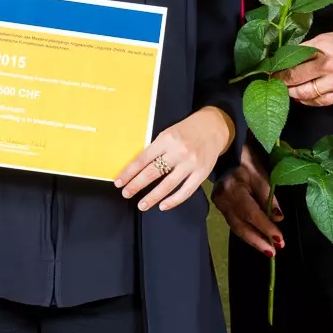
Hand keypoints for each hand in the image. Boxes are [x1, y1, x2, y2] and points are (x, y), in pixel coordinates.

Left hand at [116, 106, 232, 211]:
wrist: (213, 127)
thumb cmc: (186, 130)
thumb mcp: (168, 133)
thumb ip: (156, 149)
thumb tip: (138, 167)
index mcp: (166, 139)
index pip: (143, 159)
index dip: (129, 172)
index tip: (119, 182)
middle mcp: (178, 152)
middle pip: (153, 173)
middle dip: (137, 185)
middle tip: (126, 194)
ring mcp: (191, 164)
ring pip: (168, 185)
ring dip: (153, 197)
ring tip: (141, 205)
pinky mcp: (202, 173)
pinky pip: (186, 191)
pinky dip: (174, 200)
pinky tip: (163, 206)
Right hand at [212, 142, 283, 256]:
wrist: (227, 153)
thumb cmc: (246, 161)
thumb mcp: (261, 174)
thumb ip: (269, 197)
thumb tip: (278, 218)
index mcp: (233, 189)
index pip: (251, 213)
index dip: (265, 227)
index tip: (279, 239)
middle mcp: (223, 199)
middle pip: (240, 225)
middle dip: (258, 240)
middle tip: (273, 252)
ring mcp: (219, 204)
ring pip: (236, 227)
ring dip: (253, 239)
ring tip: (268, 250)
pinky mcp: (220, 206)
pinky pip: (234, 222)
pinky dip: (246, 232)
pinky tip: (257, 238)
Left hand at [279, 29, 332, 106]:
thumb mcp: (329, 37)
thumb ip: (310, 47)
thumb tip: (290, 56)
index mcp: (324, 49)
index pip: (294, 58)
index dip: (280, 65)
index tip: (271, 67)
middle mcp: (329, 67)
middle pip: (296, 77)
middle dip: (282, 80)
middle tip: (273, 80)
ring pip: (306, 93)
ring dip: (292, 93)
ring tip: (285, 90)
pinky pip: (321, 101)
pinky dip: (308, 101)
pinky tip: (302, 98)